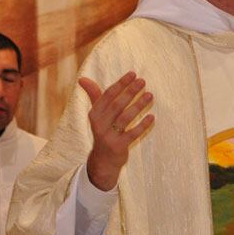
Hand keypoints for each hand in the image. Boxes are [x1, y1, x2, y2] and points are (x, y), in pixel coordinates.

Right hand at [81, 72, 154, 190]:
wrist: (102, 160)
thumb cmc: (103, 131)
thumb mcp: (97, 114)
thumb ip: (93, 96)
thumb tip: (82, 79)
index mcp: (94, 114)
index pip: (107, 95)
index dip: (120, 84)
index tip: (133, 74)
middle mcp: (99, 124)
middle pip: (116, 105)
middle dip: (130, 92)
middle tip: (143, 81)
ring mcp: (108, 136)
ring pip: (125, 118)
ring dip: (138, 106)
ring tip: (150, 95)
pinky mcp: (118, 147)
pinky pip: (132, 134)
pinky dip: (142, 125)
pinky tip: (151, 117)